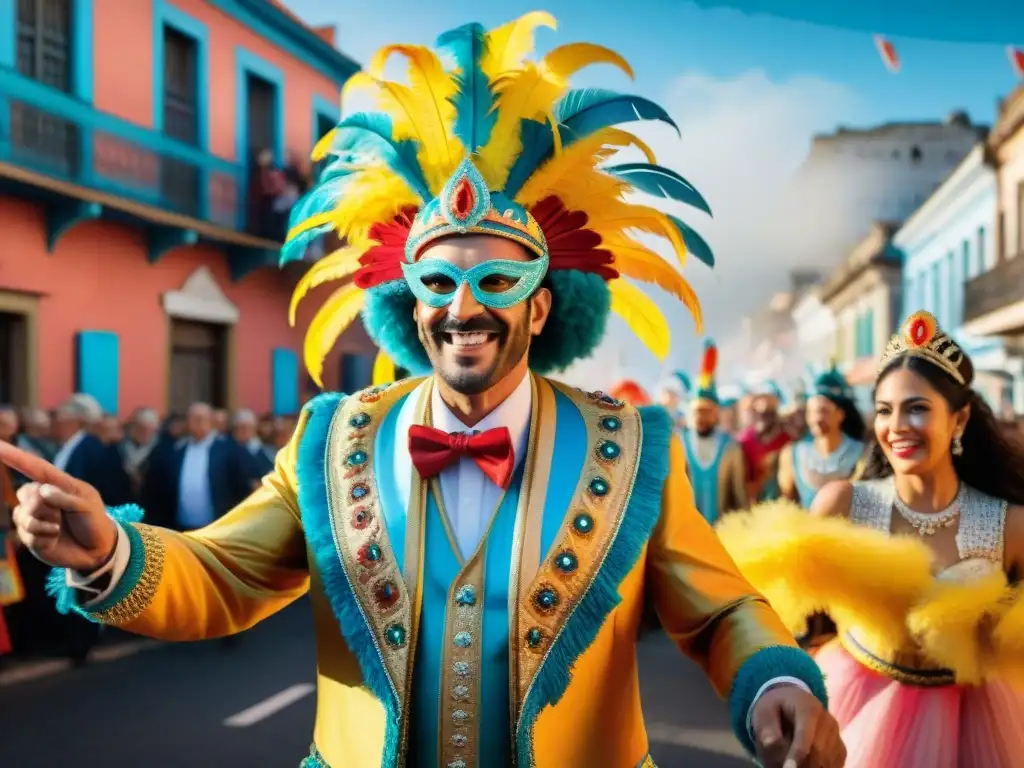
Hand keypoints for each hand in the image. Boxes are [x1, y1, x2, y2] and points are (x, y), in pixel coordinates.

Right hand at [1, 442, 116, 572]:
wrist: (96, 549)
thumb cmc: (93, 521)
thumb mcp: (87, 505)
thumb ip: (66, 497)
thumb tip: (43, 491)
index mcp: (56, 484)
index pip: (34, 467)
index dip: (14, 456)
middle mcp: (40, 498)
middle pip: (26, 493)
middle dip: (43, 505)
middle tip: (62, 514)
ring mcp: (33, 517)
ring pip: (25, 517)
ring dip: (47, 524)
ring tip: (60, 527)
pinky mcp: (29, 536)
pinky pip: (29, 536)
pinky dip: (45, 539)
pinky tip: (55, 539)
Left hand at [750, 685, 844, 767]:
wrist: (792, 702)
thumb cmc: (776, 708)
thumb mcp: (764, 711)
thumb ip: (766, 727)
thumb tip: (770, 743)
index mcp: (809, 708)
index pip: (805, 735)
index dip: (797, 754)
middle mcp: (828, 721)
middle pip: (818, 752)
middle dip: (802, 764)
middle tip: (784, 766)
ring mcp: (837, 735)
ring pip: (826, 761)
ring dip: (809, 767)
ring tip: (793, 762)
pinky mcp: (840, 748)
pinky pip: (833, 765)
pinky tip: (804, 763)